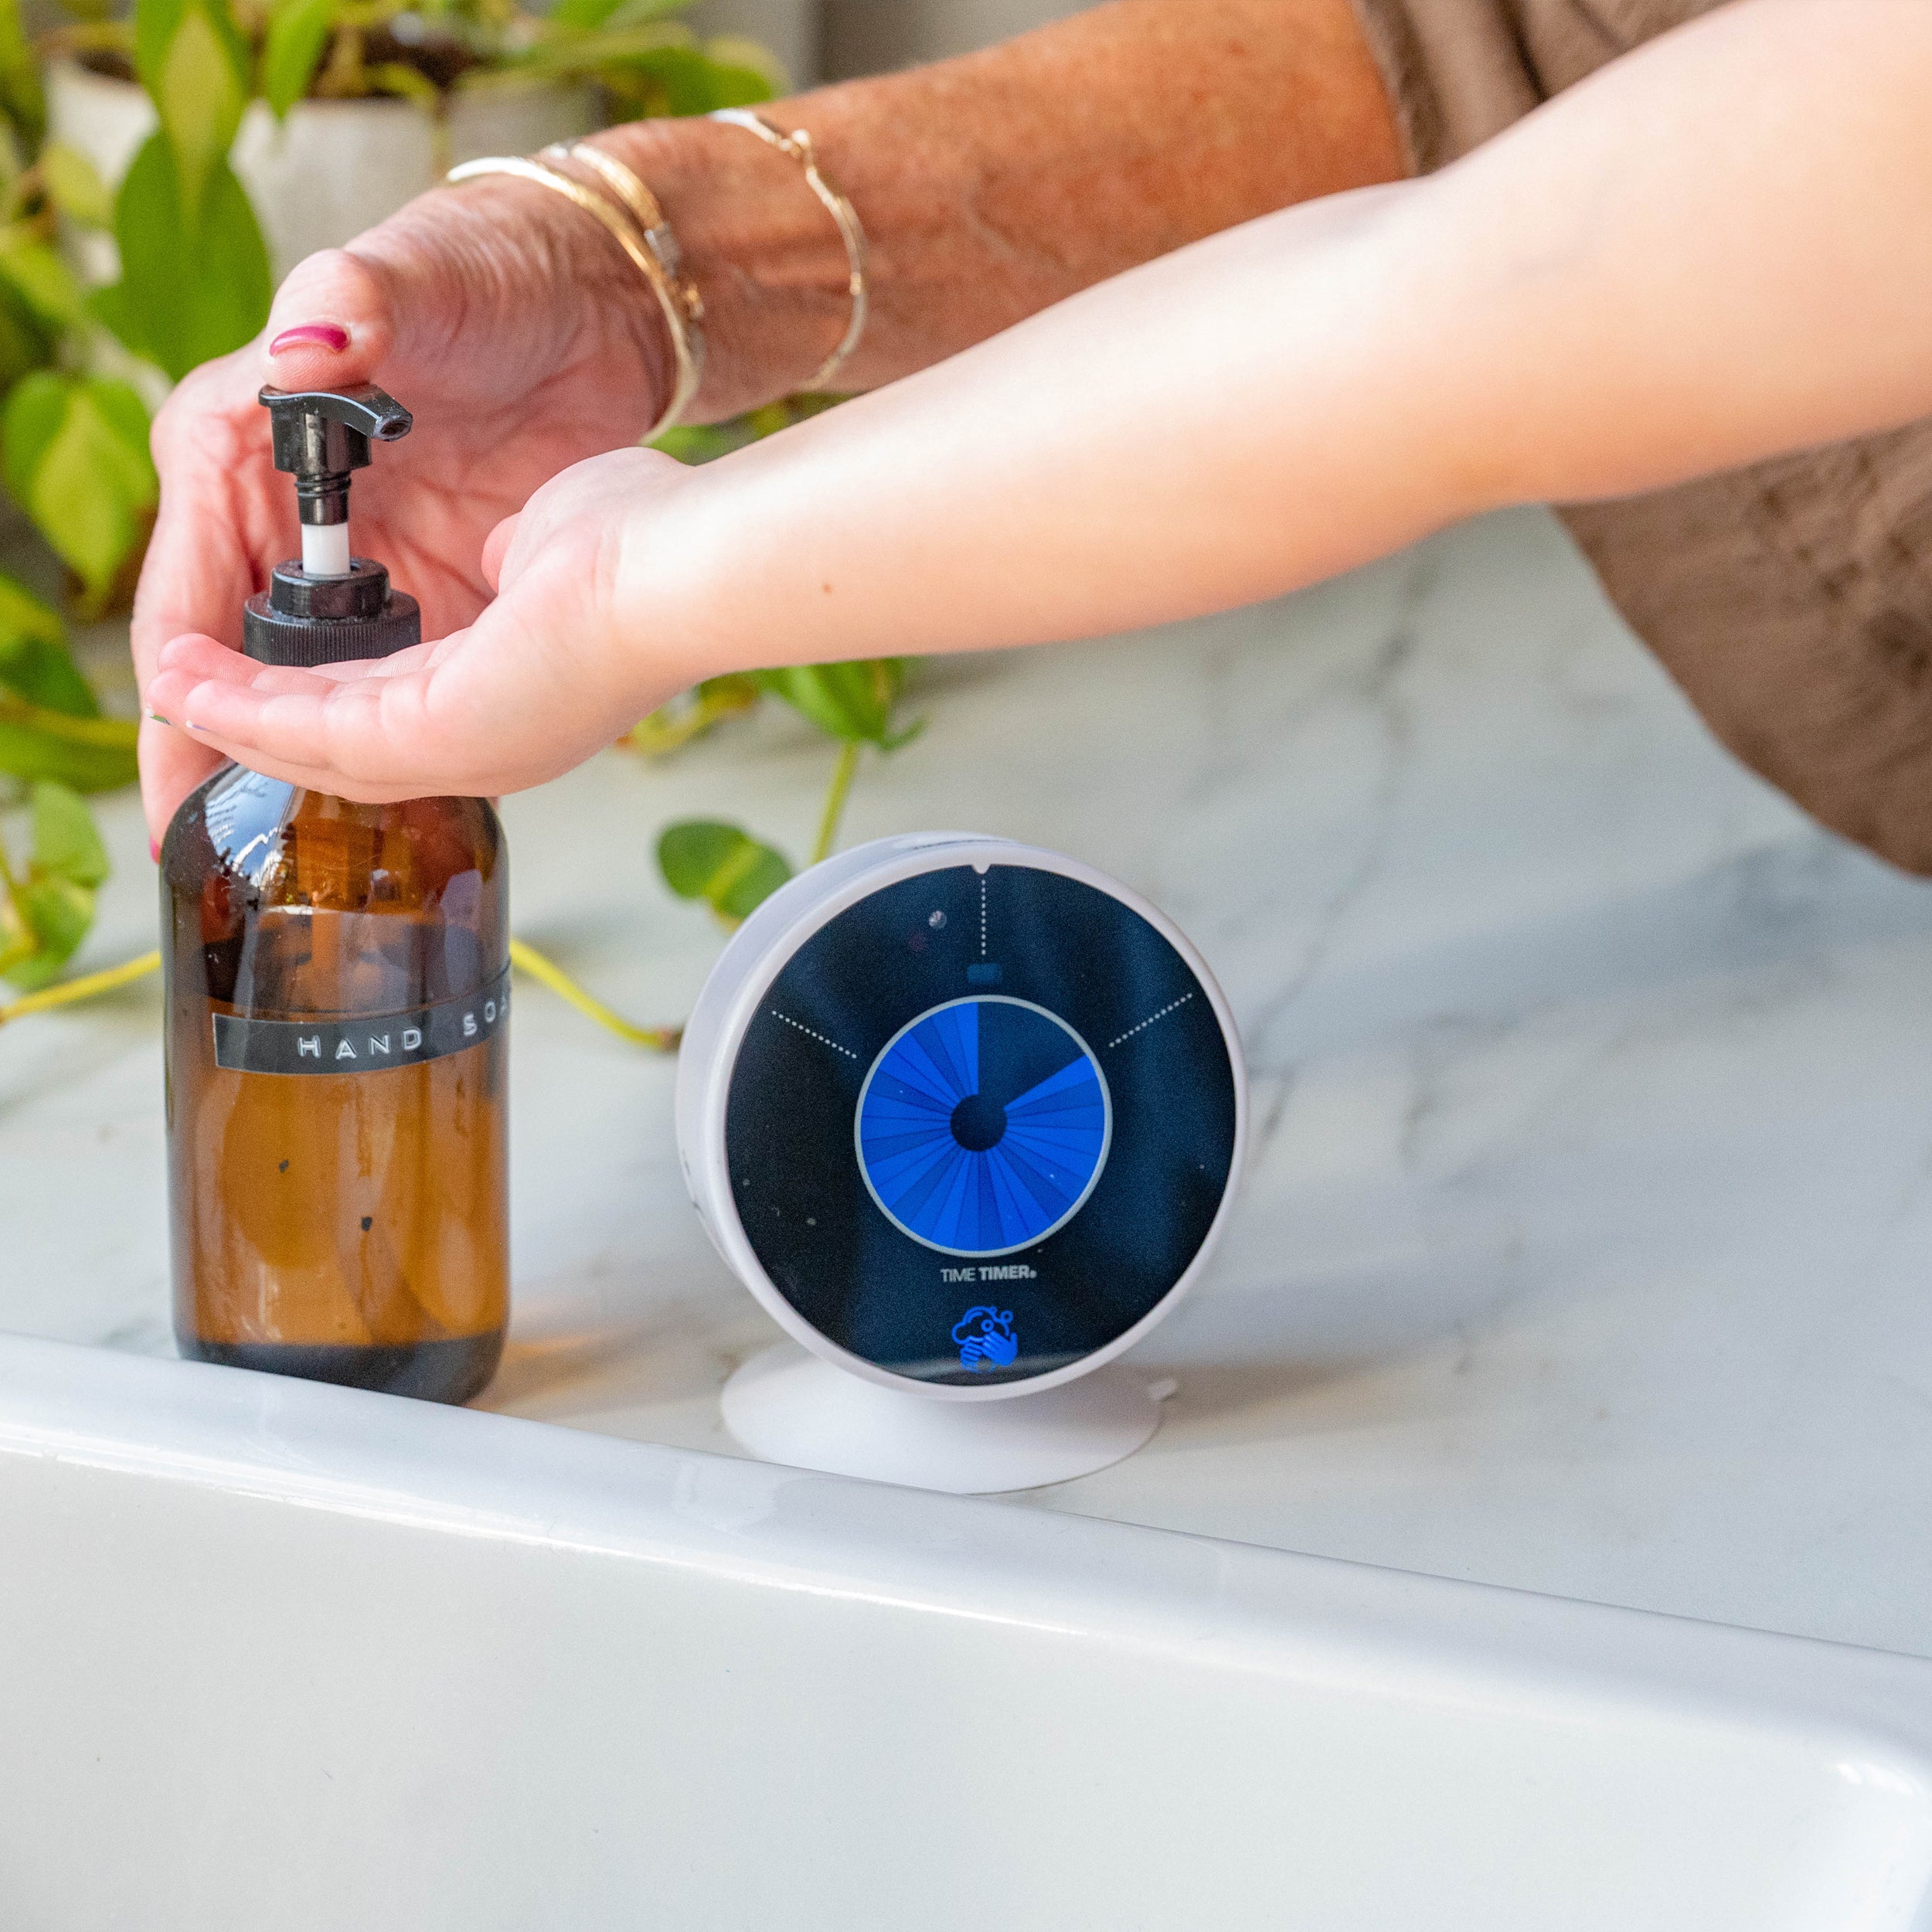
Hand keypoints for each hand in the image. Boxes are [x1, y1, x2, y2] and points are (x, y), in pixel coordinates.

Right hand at [132, 174, 668, 837]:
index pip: (184, 594)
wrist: (588, 302)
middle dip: (214, 750)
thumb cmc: (484, 274)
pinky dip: (366, 724)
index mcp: (235, 447)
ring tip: (265, 838)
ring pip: (303, 682)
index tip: (183, 769)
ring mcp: (354, 559)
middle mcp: (278, 515)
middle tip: (204, 838)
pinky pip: (379, 675)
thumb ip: (352, 307)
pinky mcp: (421, 583)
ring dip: (288, 754)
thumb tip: (304, 352)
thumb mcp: (411, 279)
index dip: (182, 689)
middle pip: (230, 661)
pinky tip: (366, 781)